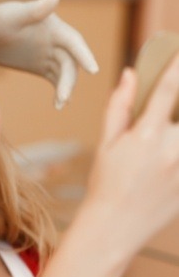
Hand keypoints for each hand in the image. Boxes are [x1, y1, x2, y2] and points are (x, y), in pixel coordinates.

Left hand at [0, 0, 98, 108]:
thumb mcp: (15, 16)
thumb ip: (34, 10)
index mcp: (54, 27)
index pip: (74, 42)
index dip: (85, 55)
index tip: (93, 71)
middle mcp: (56, 41)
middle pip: (69, 62)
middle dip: (69, 80)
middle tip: (63, 98)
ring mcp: (49, 55)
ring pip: (64, 73)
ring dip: (66, 89)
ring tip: (60, 105)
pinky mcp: (41, 66)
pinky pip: (55, 80)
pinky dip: (59, 91)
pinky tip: (58, 105)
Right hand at [82, 54, 178, 260]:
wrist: (114, 227)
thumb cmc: (105, 184)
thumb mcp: (106, 144)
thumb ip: (118, 107)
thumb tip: (129, 75)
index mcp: (146, 136)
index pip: (167, 90)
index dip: (176, 66)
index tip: (178, 49)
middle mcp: (172, 150)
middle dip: (176, 107)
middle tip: (161, 123)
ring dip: (177, 132)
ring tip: (161, 145)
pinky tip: (167, 156)